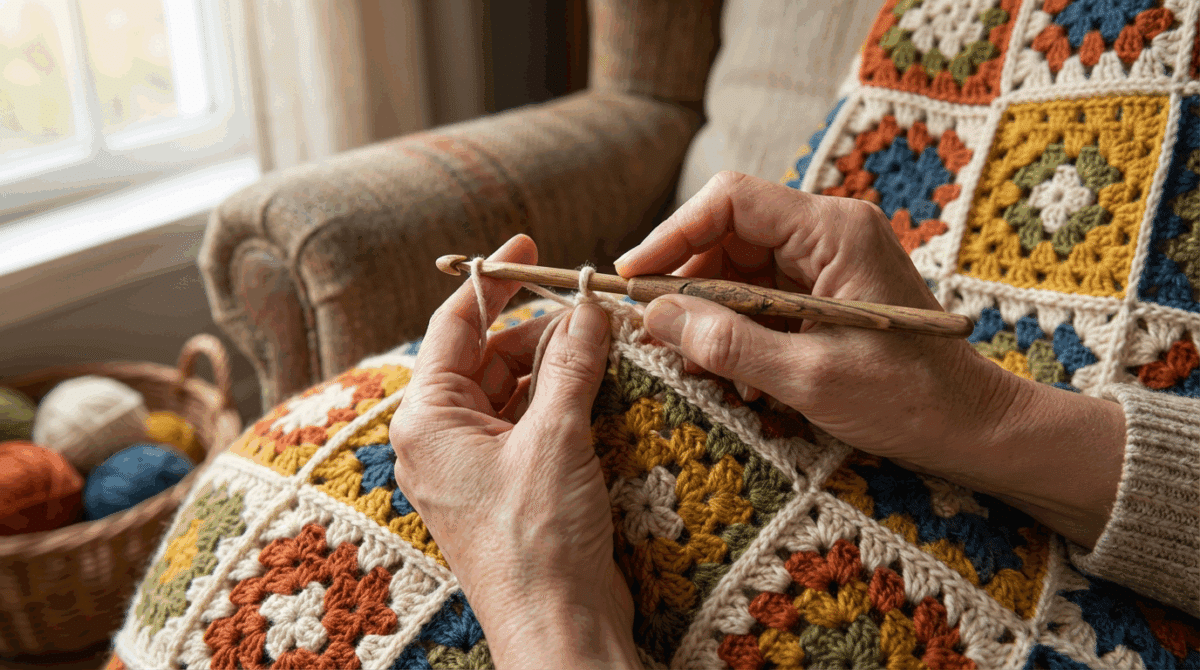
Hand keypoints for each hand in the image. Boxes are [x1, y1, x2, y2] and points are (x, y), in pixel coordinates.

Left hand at [389, 235, 638, 668]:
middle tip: (596, 309)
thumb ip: (571, 364)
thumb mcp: (555, 439)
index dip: (493, 281)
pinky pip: (536, 422)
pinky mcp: (514, 484)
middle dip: (542, 329)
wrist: (558, 628)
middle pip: (491, 355)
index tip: (529, 248)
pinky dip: (567, 400)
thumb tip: (590, 307)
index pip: (455, 325)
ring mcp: (480, 463)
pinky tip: (605, 384)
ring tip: (609, 343)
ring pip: (518, 388)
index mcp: (429, 419)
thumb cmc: (536, 544)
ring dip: (561, 365)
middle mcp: (446, 437)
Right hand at [615, 172, 1125, 547]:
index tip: (633, 280)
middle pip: (730, 232)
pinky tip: (736, 370)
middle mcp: (832, 231)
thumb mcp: (809, 378)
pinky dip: (738, 326)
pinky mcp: (830, 290)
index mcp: (834, 232)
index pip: (730, 201)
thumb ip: (728, 343)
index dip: (671, 234)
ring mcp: (832, 260)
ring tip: (697, 361)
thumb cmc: (909, 401)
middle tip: (654, 331)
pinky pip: (764, 293)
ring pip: (741, 265)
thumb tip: (654, 317)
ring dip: (710, 310)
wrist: (976, 428)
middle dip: (687, 280)